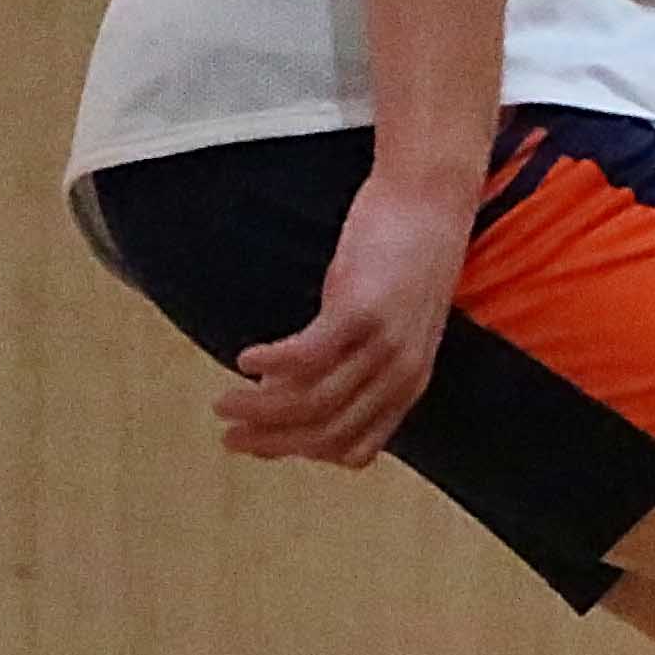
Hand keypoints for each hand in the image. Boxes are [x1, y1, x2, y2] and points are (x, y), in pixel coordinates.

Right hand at [215, 164, 474, 466]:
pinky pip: (306, 356)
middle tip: (229, 439)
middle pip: (326, 431)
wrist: (432, 201)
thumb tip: (284, 391)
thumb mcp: (389, 325)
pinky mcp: (360, 309)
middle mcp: (401, 372)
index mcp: (409, 384)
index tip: (264, 445)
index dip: (303, 452)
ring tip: (222, 404)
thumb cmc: (402, 260)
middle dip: (271, 442)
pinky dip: (270, 364)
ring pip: (311, 400)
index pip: (354, 446)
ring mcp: (383, 343)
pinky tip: (245, 359)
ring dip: (259, 409)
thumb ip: (352, 363)